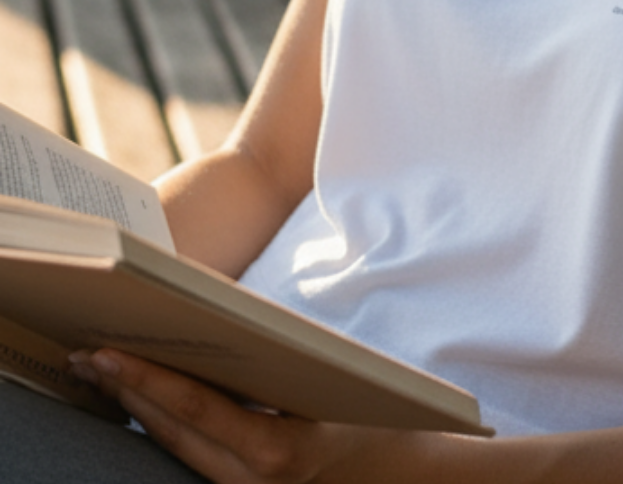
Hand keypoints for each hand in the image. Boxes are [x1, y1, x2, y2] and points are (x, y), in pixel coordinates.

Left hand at [69, 349, 378, 482]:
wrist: (380, 465)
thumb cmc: (360, 407)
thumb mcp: (325, 376)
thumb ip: (274, 354)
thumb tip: (216, 311)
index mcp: (275, 451)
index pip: (196, 411)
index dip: (148, 380)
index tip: (109, 355)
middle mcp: (247, 480)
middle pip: (170, 430)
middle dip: (126, 388)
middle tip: (87, 353)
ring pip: (168, 444)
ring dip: (131, 403)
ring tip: (98, 368)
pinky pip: (182, 450)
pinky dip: (154, 418)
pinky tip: (133, 392)